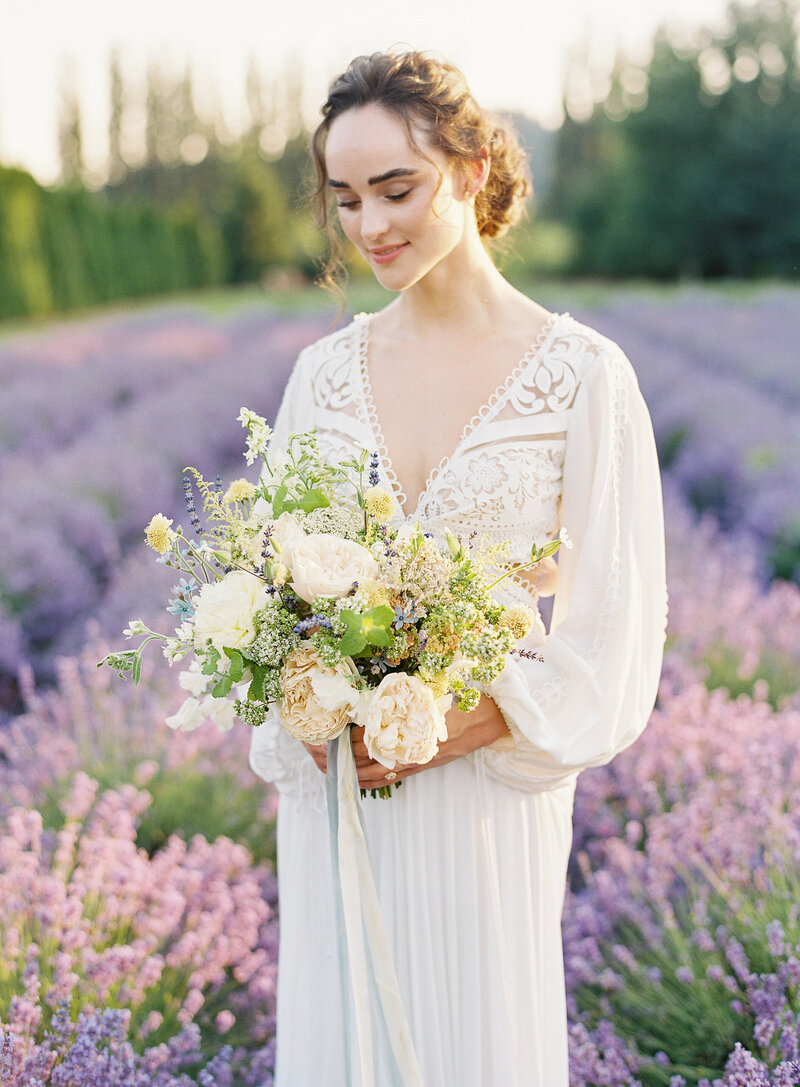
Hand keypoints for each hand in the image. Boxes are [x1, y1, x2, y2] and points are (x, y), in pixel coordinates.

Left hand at [302, 696, 509, 787]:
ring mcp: (409, 762)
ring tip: (322, 761)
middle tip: (309, 747)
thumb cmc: (458, 701)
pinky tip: (351, 775)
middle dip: (332, 755)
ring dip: (343, 769)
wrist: (485, 721)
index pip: (362, 739)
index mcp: (404, 732)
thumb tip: (366, 695)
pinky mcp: (415, 766)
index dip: (338, 737)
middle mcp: (404, 752)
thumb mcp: (427, 693)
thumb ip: (399, 697)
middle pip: (359, 759)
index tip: (318, 731)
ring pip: (368, 773)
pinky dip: (364, 779)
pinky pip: (384, 779)